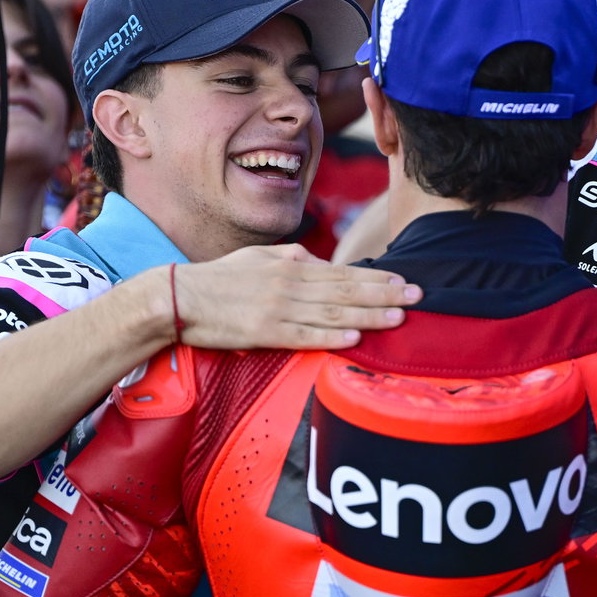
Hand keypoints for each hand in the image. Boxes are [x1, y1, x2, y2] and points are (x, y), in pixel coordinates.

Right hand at [171, 243, 420, 350]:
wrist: (178, 298)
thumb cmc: (219, 279)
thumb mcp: (259, 258)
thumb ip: (292, 259)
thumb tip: (318, 261)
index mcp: (290, 266)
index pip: (342, 273)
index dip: (375, 278)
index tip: (403, 281)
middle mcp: (290, 285)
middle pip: (345, 291)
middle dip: (384, 295)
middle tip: (418, 297)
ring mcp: (278, 309)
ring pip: (332, 313)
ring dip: (368, 316)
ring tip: (398, 318)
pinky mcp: (264, 333)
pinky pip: (303, 336)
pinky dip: (330, 337)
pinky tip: (353, 338)